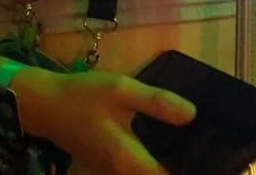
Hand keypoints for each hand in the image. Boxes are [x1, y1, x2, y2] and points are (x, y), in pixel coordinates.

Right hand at [10, 68, 194, 174]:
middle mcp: (121, 173)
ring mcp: (113, 173)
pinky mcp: (109, 167)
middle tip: (205, 146)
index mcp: (128, 158)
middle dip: (182, 164)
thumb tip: (192, 116)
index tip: (212, 156)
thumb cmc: (82, 96)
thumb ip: (156, 103)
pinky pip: (138, 171)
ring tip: (192, 143)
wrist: (43, 105)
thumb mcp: (120, 89)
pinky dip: (154, 162)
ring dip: (167, 164)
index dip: (192, 169)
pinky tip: (167, 142)